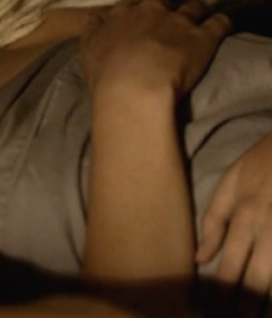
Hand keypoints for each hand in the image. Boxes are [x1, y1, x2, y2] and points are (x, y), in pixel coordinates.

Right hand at [79, 0, 230, 97]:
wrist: (134, 88)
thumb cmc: (107, 73)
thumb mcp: (87, 50)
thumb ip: (89, 31)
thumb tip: (90, 16)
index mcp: (122, 15)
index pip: (130, 8)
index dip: (135, 17)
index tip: (137, 26)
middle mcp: (150, 11)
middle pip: (161, 5)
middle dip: (164, 13)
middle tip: (164, 27)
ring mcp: (178, 22)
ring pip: (192, 8)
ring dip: (193, 14)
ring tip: (195, 23)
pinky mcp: (203, 36)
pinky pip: (219, 23)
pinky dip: (221, 23)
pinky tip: (222, 26)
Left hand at [198, 135, 271, 309]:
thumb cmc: (264, 162)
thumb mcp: (231, 183)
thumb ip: (214, 221)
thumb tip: (200, 259)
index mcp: (246, 218)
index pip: (229, 267)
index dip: (221, 296)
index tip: (213, 313)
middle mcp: (271, 230)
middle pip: (256, 281)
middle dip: (245, 307)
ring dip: (266, 301)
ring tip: (256, 316)